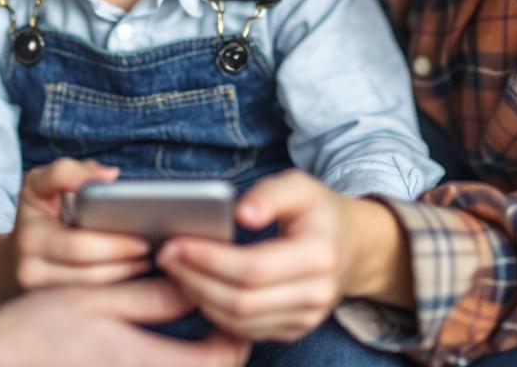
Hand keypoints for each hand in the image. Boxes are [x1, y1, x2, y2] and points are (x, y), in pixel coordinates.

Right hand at [0, 158, 152, 307]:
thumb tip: (109, 176)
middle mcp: (32, 271)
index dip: (115, 245)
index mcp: (32, 237)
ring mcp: (41, 297)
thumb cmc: (35, 217)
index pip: (79, 246)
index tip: (144, 239)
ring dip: (127, 280)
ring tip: (151, 263)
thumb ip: (69, 172)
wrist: (8, 265)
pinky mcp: (53, 310)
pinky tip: (137, 281)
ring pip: (94, 292)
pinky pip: (91, 303)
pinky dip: (117, 292)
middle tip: (154, 252)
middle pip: (92, 274)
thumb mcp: (39, 186)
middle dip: (128, 264)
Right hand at [0, 278, 249, 366]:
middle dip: (224, 346)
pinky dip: (176, 363)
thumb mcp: (97, 298)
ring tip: (202, 326)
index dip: (238, 334)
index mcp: (144, 363)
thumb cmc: (39, 329)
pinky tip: (167, 345)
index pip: (221, 359)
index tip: (235, 306)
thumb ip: (151, 298)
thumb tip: (194, 286)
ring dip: (200, 356)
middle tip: (223, 312)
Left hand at [156, 169, 350, 341]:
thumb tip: (240, 212)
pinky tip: (194, 286)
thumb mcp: (300, 186)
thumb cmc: (317, 212)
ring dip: (199, 297)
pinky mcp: (291, 331)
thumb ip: (270, 193)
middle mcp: (317, 295)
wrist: (350, 248)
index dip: (209, 258)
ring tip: (175, 269)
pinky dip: (213, 311)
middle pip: (241, 300)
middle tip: (166, 256)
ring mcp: (305, 319)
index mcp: (320, 255)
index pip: (254, 267)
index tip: (176, 242)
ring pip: (238, 321)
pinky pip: (244, 330)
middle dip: (195, 279)